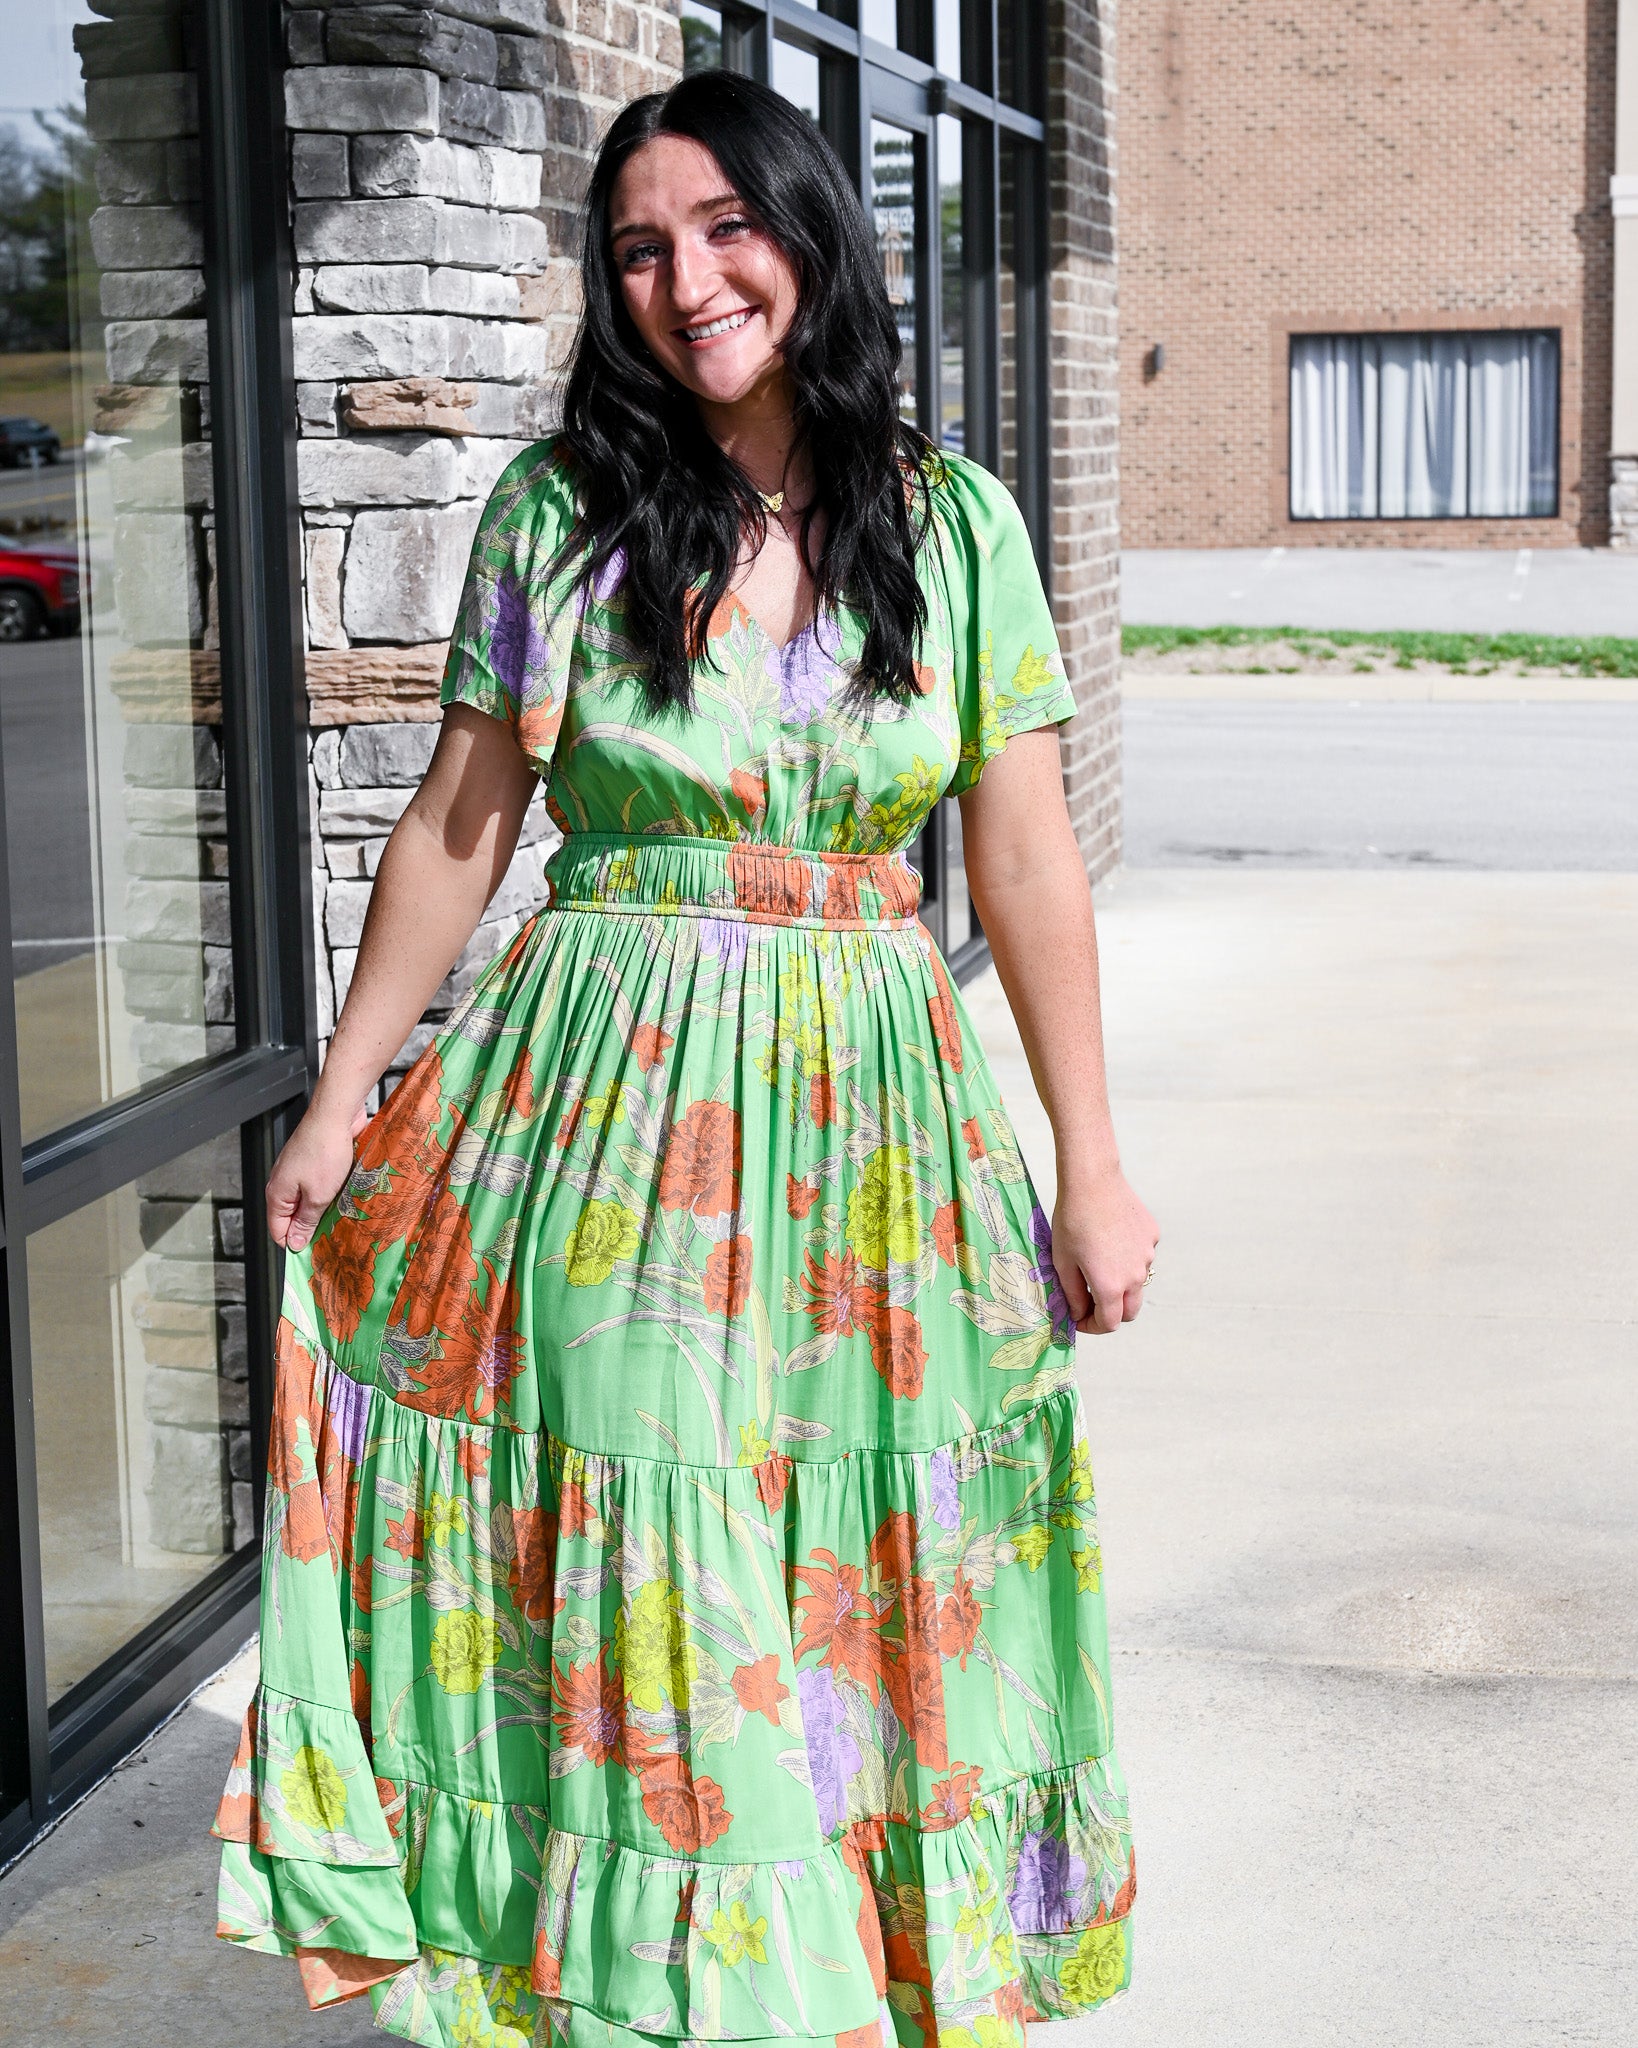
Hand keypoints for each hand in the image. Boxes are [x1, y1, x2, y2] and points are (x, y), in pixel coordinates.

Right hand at [266, 1099, 370, 1250]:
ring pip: (307, 1201)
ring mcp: (297, 1172)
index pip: (278, 1231)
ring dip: (322, 1209)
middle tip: (332, 1235)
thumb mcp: (318, 1195)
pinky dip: (328, 1193)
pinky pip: (316, 1186)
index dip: (294, 1244)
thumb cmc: (324, 1151)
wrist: (335, 1115)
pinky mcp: (311, 1163)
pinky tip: (343, 1196)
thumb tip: (294, 1243)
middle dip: (311, 1227)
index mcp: (277, 1194)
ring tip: (340, 1215)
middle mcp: (282, 1183)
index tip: (314, 1253)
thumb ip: (305, 1221)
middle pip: (292, 1217)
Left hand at [1051, 1168, 1159, 1335]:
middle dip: (1111, 1312)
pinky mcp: (1152, 1236)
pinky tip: (1110, 1238)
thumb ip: (1073, 1295)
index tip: (1080, 1319)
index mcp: (1111, 1286)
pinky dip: (1128, 1258)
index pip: (1110, 1324)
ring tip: (1097, 1260)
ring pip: (1136, 1282)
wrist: (1092, 1181)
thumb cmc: (1071, 1221)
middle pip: (1130, 1311)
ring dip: (1120, 1283)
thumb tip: (1080, 1314)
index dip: (1093, 1326)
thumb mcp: (1062, 1262)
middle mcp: (1135, 1275)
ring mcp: (1147, 1255)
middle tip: (1091, 1301)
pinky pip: (1141, 1257)